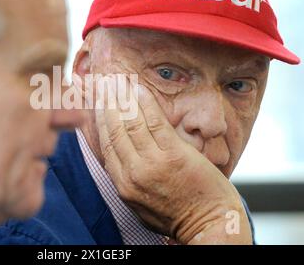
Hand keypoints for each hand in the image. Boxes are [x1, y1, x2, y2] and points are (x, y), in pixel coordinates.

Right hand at [95, 78, 251, 243]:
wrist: (207, 224)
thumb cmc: (175, 215)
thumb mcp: (140, 204)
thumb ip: (126, 178)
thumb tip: (116, 155)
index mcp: (123, 185)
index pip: (105, 144)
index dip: (99, 119)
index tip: (96, 102)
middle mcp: (132, 173)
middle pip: (114, 130)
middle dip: (107, 103)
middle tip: (103, 83)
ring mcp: (153, 163)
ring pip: (131, 123)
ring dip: (123, 98)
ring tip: (117, 81)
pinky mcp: (174, 155)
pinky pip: (155, 122)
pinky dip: (145, 103)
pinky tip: (138, 89)